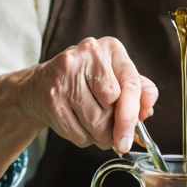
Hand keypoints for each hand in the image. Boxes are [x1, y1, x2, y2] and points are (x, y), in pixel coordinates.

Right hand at [17, 36, 158, 151]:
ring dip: (99, 136)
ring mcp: (66, 75)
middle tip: (112, 133)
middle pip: (112, 105)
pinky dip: (82, 138)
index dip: (133, 115)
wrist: (39, 85)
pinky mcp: (51, 97)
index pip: (130, 84)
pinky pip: (76, 132)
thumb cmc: (86, 81)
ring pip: (95, 122)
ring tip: (95, 130)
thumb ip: (139, 90)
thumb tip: (146, 111)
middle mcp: (88, 55)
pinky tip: (78, 126)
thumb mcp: (116, 77)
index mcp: (111, 48)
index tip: (131, 139)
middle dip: (114, 126)